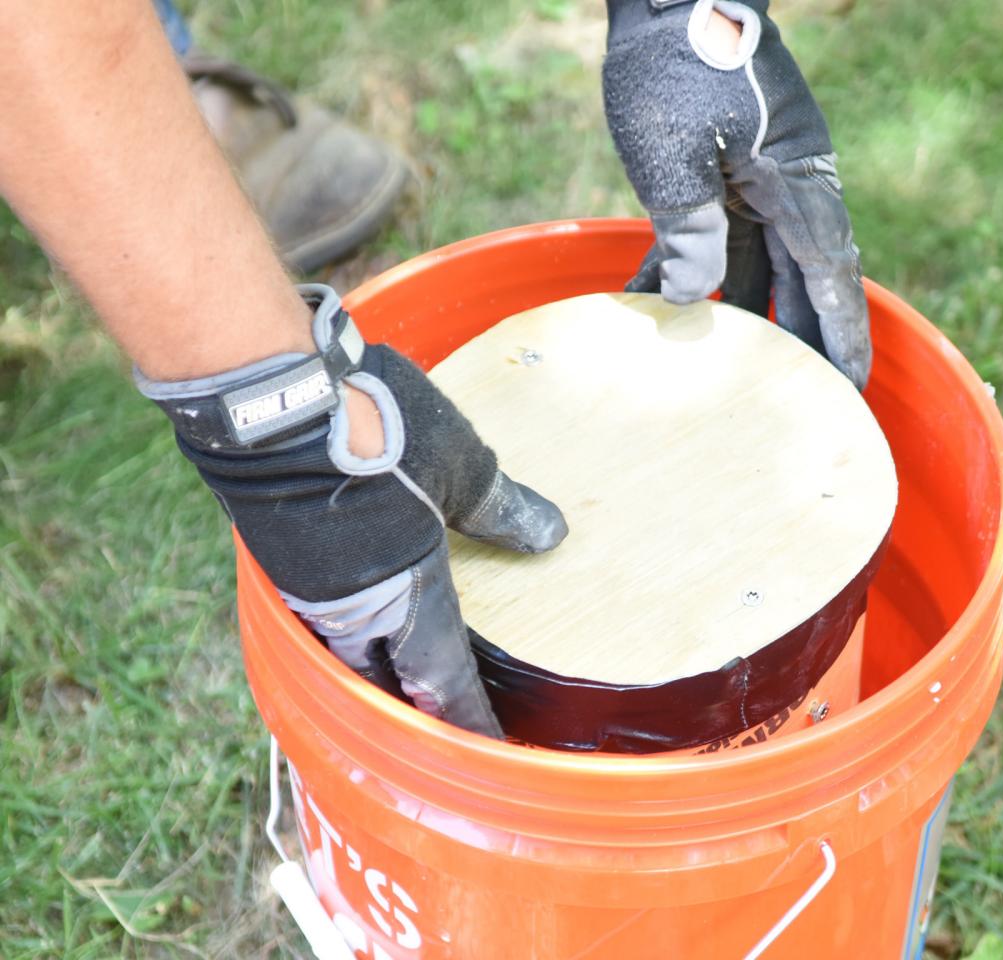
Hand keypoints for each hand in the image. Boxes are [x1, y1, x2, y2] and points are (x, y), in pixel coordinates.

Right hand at [138, 285, 567, 736]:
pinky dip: (346, 632)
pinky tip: (356, 617)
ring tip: (400, 684)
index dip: (467, 717)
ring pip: (348, 653)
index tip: (488, 750)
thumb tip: (551, 536)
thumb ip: (503, 510)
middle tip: (442, 729)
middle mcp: (353, 609)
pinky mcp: (282, 560)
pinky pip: (321, 618)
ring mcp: (309, 588)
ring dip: (376, 672)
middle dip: (414, 709)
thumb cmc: (377, 429)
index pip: (444, 678)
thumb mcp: (463, 467)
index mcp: (406, 595)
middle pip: (385, 682)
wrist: (273, 400)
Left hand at [603, 0, 870, 388]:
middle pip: (803, 277)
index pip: (827, 275)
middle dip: (803, 337)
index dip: (840, 333)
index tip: (851, 386)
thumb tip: (685, 298)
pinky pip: (720, 231)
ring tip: (737, 370)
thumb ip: (687, 229)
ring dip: (747, 311)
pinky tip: (662, 301)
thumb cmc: (677, 60)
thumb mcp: (675, 152)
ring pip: (760, 260)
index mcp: (795, 181)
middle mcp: (788, 183)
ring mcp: (758, 174)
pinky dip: (697, 266)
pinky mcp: (724, 166)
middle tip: (804, 398)